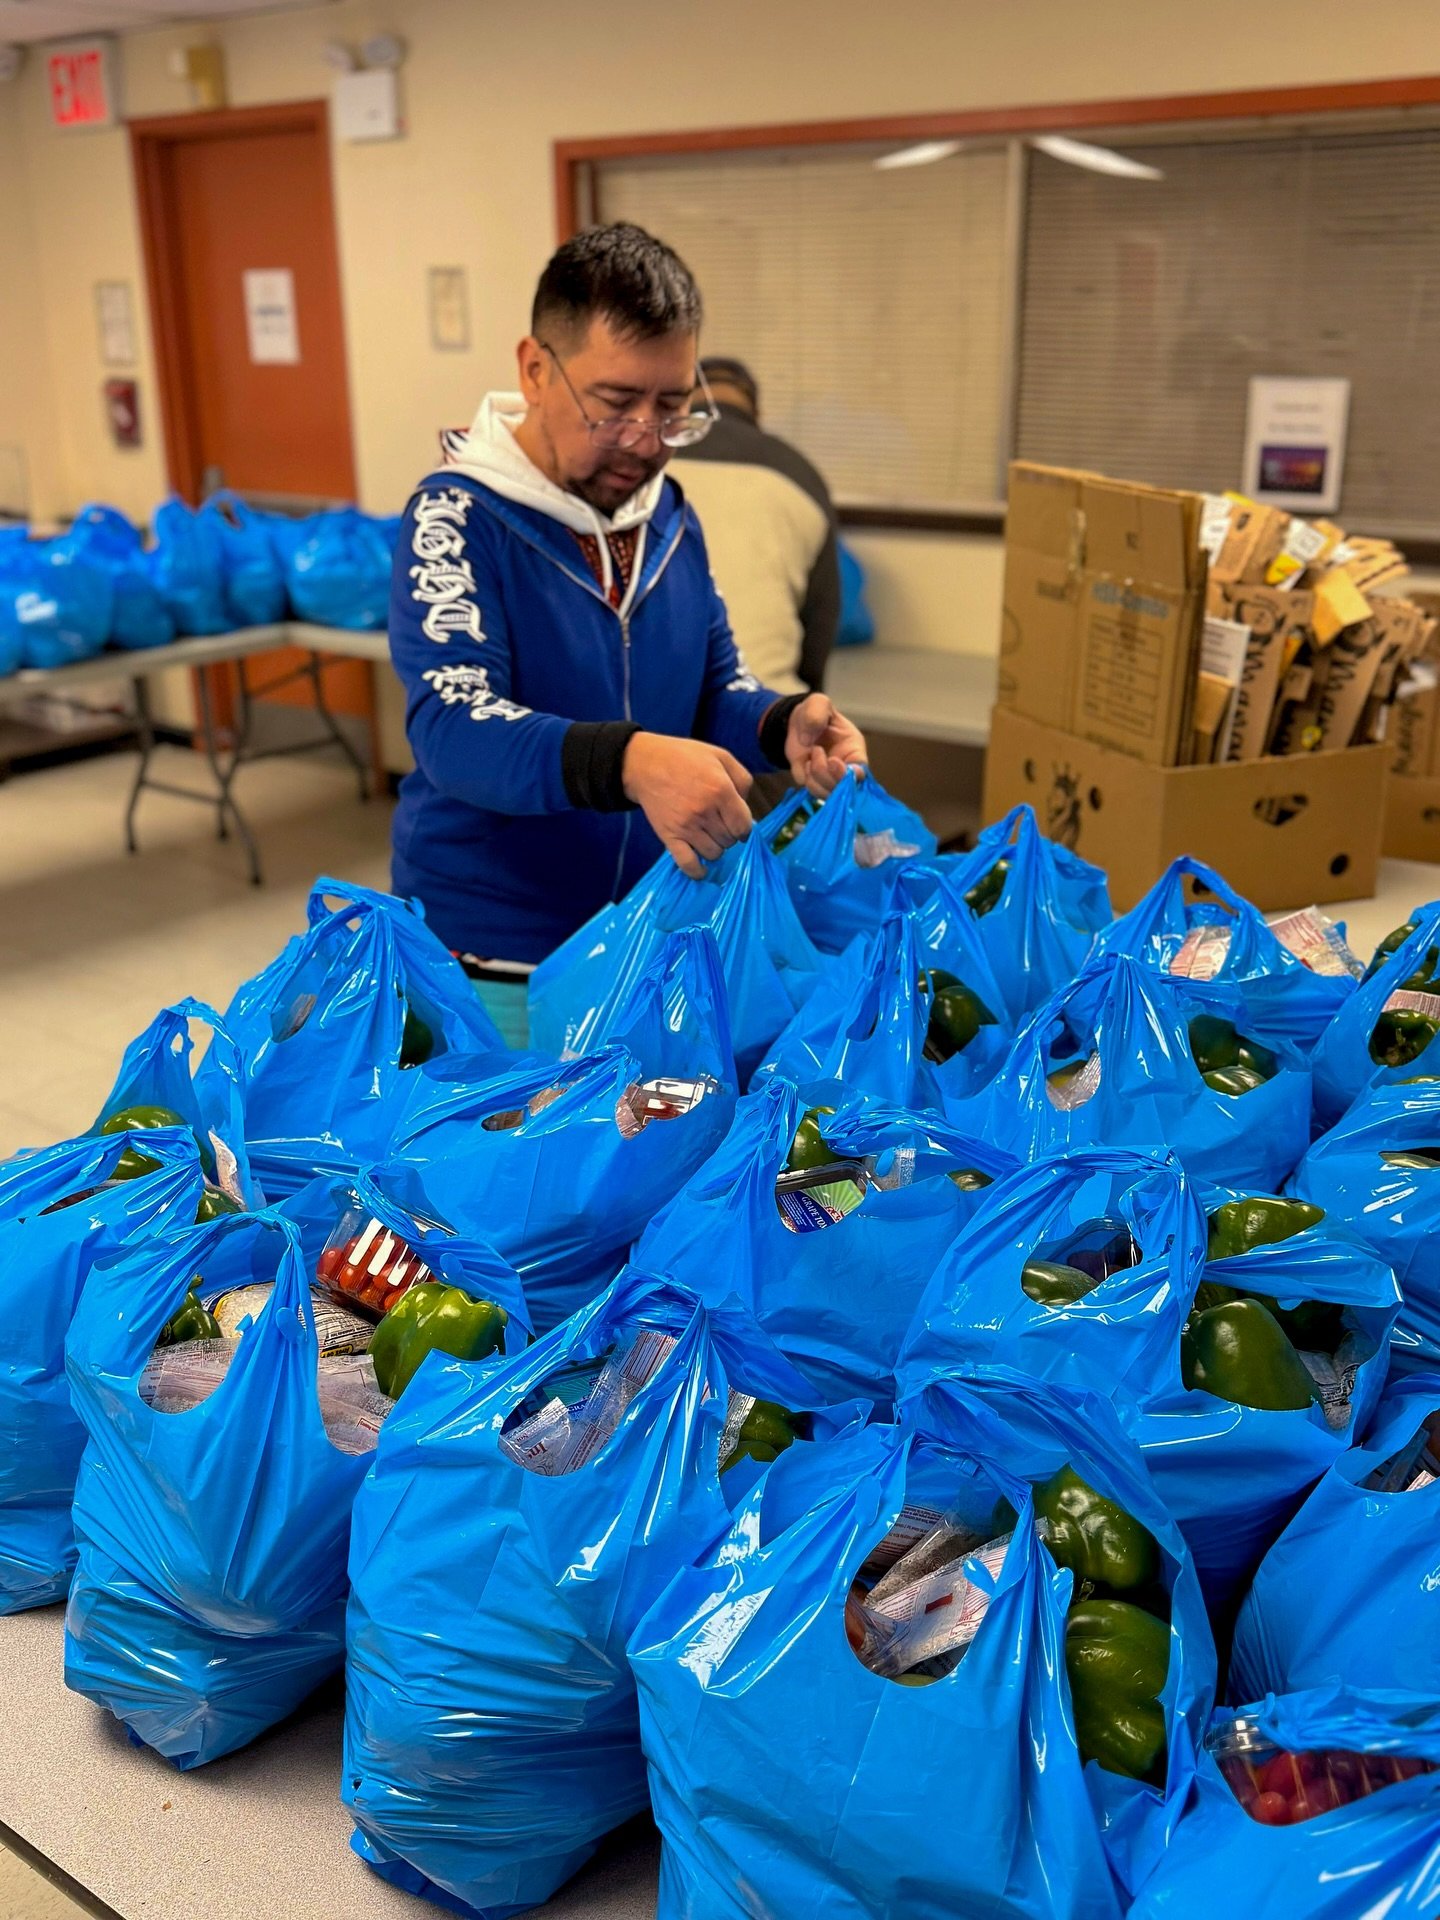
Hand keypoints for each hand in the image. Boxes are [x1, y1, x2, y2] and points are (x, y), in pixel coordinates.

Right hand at [622, 732, 753, 879]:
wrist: (645, 764)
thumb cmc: (685, 758)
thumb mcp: (720, 756)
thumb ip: (742, 780)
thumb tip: (746, 807)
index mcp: (720, 790)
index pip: (744, 826)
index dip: (744, 827)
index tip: (737, 823)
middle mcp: (705, 811)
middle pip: (730, 840)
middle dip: (729, 834)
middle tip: (719, 823)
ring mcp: (686, 827)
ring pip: (714, 853)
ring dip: (715, 847)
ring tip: (708, 835)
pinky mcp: (669, 837)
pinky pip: (688, 864)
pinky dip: (697, 871)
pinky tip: (701, 869)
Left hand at [785, 694, 867, 797]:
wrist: (796, 722)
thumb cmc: (814, 712)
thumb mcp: (818, 703)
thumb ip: (816, 713)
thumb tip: (809, 741)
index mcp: (854, 750)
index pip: (861, 772)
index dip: (847, 773)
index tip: (832, 760)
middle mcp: (845, 769)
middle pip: (843, 789)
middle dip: (826, 775)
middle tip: (815, 750)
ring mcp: (829, 778)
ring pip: (826, 794)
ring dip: (813, 776)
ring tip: (810, 753)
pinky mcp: (813, 782)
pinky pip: (810, 791)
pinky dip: (804, 778)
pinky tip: (803, 762)